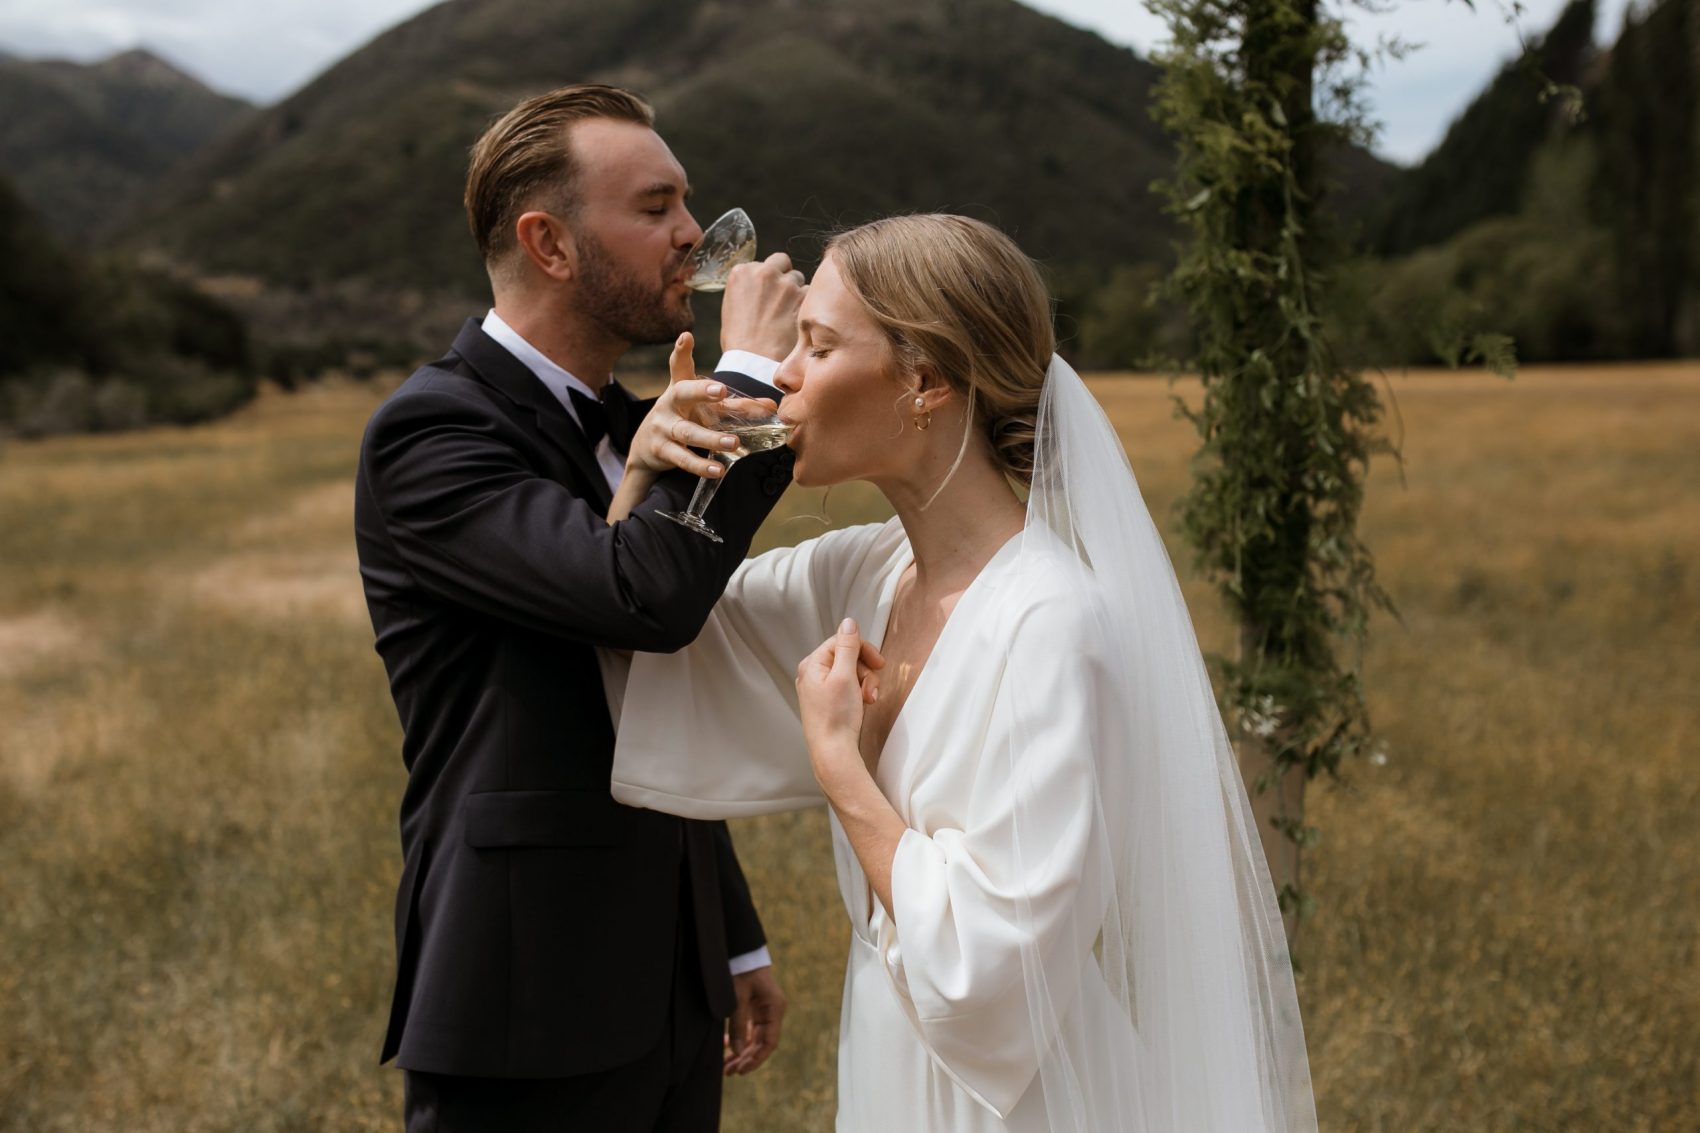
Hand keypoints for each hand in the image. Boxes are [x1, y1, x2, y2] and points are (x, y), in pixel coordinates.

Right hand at [625, 332, 775, 479]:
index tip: (686, 337)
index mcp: (680, 387)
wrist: (648, 447)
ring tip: (733, 443)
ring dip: (711, 438)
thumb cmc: (685, 419)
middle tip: (721, 390)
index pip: (680, 366)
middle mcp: (669, 404)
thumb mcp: (704, 408)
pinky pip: (683, 458)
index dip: (682, 352)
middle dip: (701, 391)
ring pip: (687, 432)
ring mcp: (663, 427)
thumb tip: (770, 406)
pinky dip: (701, 466)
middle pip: (683, 393)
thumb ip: (736, 406)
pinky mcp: (662, 450)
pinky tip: (718, 470)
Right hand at [721, 252, 805, 359]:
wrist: (754, 363)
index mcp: (741, 272)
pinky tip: (796, 322)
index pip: (763, 263)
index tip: (766, 294)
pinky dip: (806, 306)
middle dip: (783, 276)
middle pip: (783, 263)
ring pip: (798, 278)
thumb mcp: (732, 307)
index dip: (766, 279)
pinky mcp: (803, 297)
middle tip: (781, 299)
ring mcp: (785, 283)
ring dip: (796, 292)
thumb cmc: (739, 342)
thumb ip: (749, 289)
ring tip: (787, 316)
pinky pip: (810, 294)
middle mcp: (763, 272)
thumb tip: (762, 287)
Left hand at [724, 965, 785, 1075]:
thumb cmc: (741, 971)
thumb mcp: (737, 997)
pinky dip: (738, 1041)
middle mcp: (772, 1013)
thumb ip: (737, 1024)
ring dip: (741, 1053)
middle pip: (761, 1044)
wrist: (742, 953)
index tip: (742, 1070)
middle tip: (729, 1072)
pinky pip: (748, 1031)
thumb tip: (736, 1051)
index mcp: (774, 1009)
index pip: (769, 1042)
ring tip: (726, 1068)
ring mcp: (764, 1012)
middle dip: (745, 1059)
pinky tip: (725, 1048)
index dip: (756, 1058)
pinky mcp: (755, 1010)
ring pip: (754, 1040)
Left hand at [796, 619, 884, 782]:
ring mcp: (820, 689)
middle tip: (873, 688)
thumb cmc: (836, 716)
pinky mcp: (828, 702)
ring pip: (851, 673)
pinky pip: (848, 688)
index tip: (880, 663)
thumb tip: (848, 622)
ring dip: (866, 684)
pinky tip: (864, 705)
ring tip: (869, 700)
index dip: (863, 650)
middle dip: (866, 671)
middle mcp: (812, 674)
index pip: (841, 641)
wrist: (833, 752)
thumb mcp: (844, 676)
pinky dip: (860, 694)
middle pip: (848, 657)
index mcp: (812, 664)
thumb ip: (847, 647)